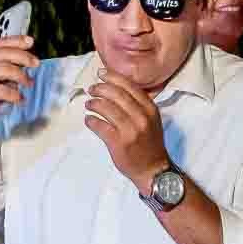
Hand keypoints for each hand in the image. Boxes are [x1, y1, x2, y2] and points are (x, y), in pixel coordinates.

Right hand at [0, 37, 38, 129]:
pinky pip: (4, 90)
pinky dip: (15, 95)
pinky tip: (19, 99)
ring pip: (7, 69)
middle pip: (6, 53)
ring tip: (28, 84)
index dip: (17, 41)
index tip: (30, 42)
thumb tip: (22, 64)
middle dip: (24, 57)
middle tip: (36, 64)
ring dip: (22, 77)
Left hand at [82, 75, 171, 190]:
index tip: (101, 74)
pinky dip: (91, 121)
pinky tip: (89, 120)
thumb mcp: (152, 120)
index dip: (113, 77)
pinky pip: (100, 126)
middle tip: (92, 89)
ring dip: (94, 104)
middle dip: (101, 88)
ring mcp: (130, 130)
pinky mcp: (119, 143)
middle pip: (117, 94)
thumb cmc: (149, 144)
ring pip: (107, 108)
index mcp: (150, 109)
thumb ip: (139, 105)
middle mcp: (141, 117)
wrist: (153, 170)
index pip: (130, 86)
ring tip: (89, 104)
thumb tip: (117, 87)